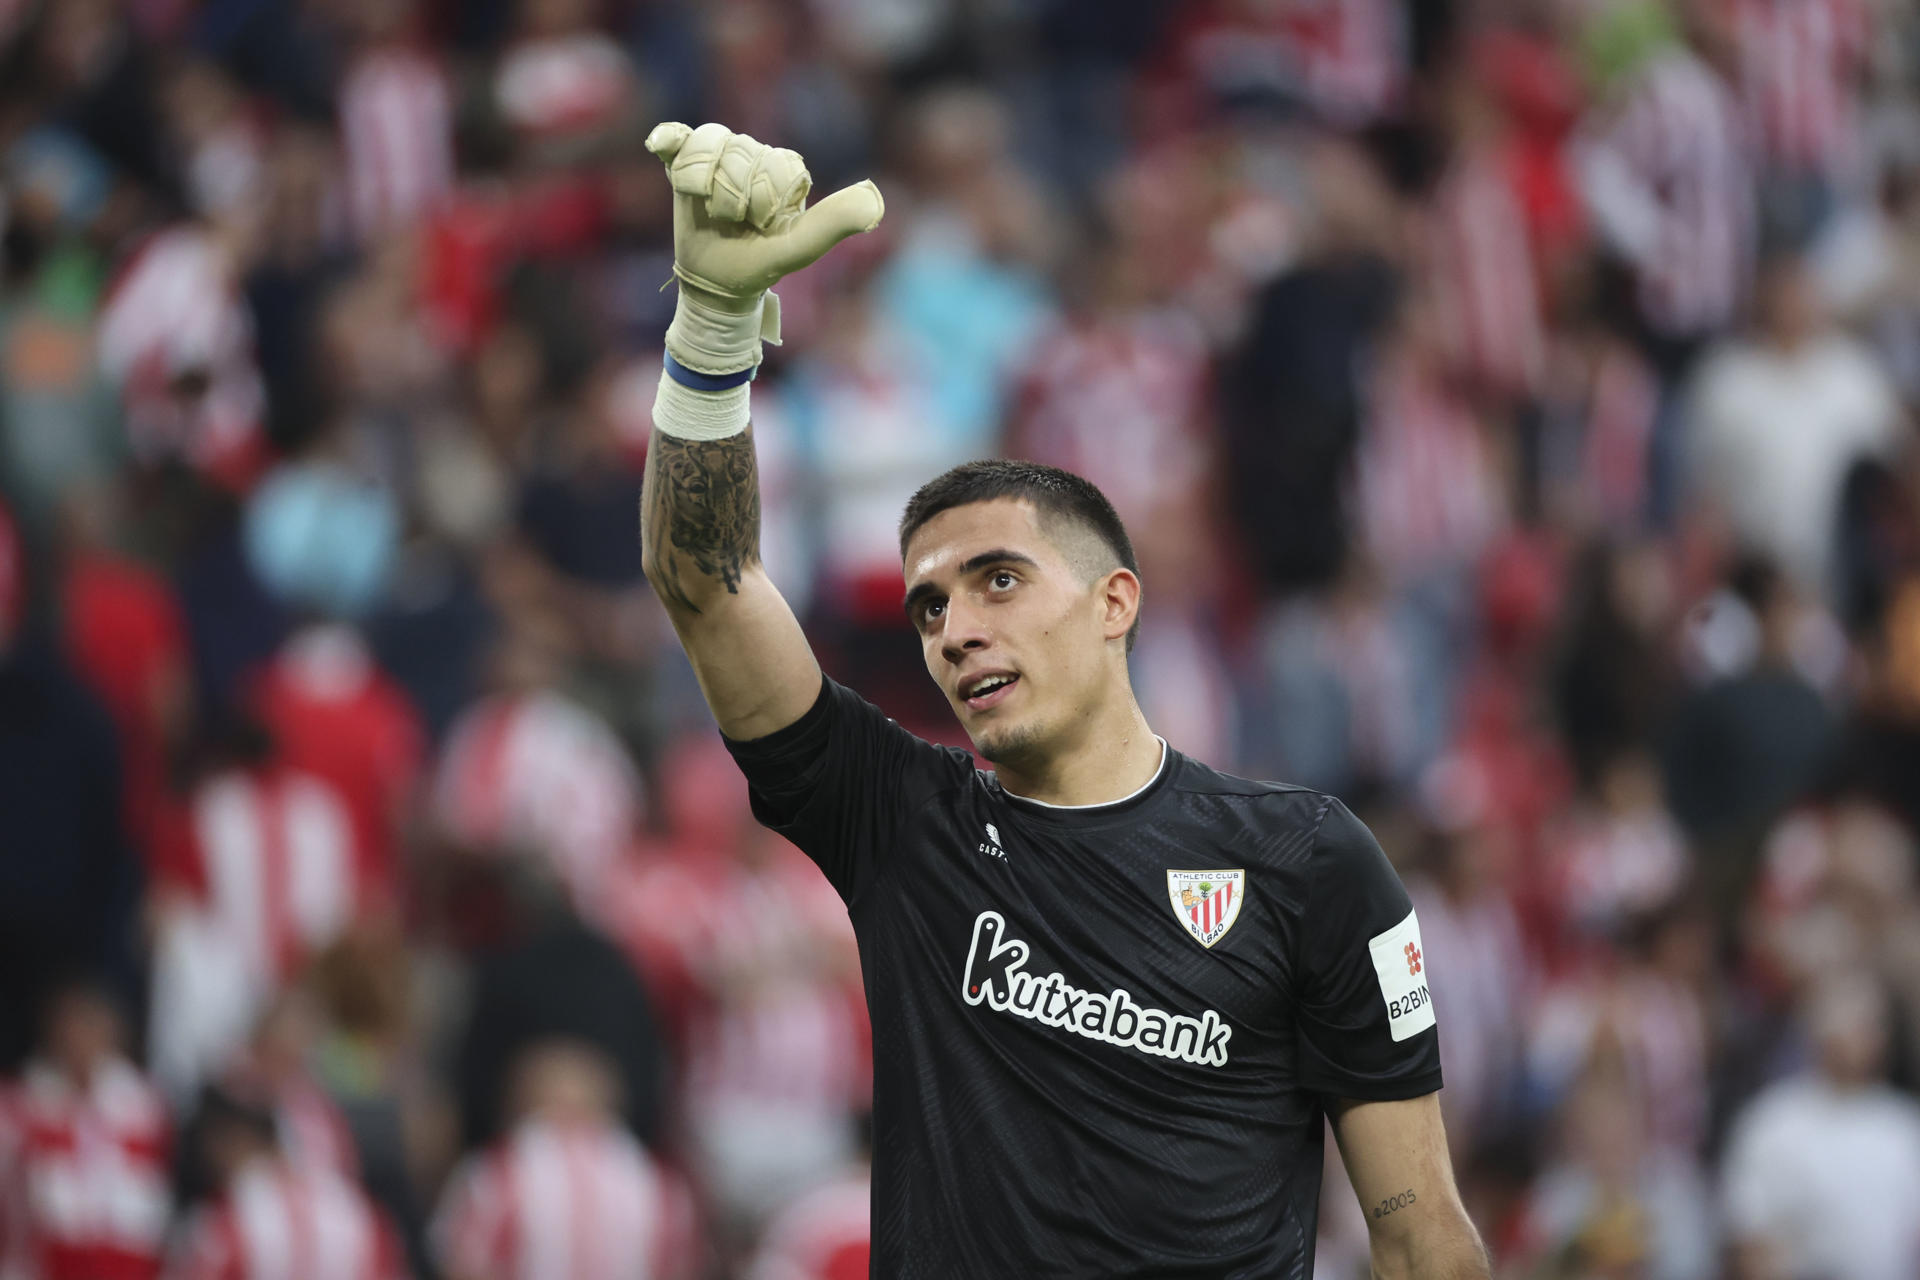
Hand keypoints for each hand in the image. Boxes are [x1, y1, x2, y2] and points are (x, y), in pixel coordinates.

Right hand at [646, 121, 883, 372]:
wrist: (717, 285)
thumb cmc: (761, 267)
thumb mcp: (798, 248)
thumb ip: (832, 222)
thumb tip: (875, 201)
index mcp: (783, 171)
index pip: (774, 160)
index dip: (764, 193)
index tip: (761, 224)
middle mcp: (752, 158)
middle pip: (740, 148)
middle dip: (733, 191)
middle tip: (733, 222)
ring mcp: (717, 162)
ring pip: (709, 143)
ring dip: (705, 179)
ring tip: (709, 208)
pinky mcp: (684, 168)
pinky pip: (678, 139)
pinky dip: (669, 138)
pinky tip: (660, 146)